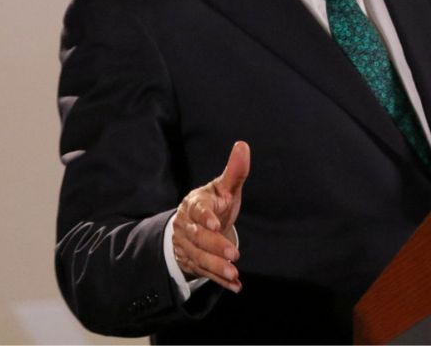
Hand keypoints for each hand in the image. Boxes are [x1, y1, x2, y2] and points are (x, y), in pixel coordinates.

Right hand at [172, 141, 248, 292]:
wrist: (197, 224)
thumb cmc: (215, 202)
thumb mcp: (224, 187)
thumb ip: (235, 171)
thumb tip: (243, 145)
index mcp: (195, 204)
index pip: (197, 210)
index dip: (206, 217)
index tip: (216, 223)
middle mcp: (187, 226)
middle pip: (198, 238)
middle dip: (214, 246)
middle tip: (234, 253)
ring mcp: (188, 246)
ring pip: (200, 258)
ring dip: (217, 267)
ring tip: (234, 273)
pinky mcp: (193, 262)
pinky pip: (205, 273)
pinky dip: (220, 281)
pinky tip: (235, 286)